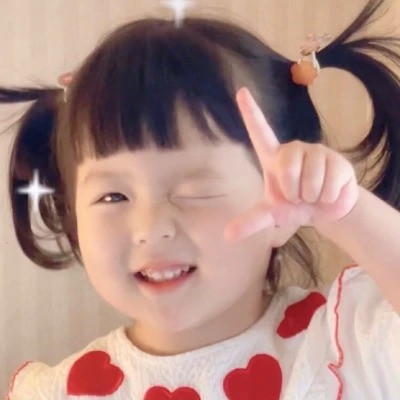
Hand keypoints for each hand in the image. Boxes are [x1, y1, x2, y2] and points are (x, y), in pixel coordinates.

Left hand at [224, 87, 359, 242]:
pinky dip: (327, 197)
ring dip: (311, 196)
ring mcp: (317, 152)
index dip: (251, 112)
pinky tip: (329, 191)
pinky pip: (329, 183)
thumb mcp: (271, 214)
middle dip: (293, 192)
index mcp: (274, 158)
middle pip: (287, 170)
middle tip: (299, 194)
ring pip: (310, 179)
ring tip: (314, 193)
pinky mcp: (337, 160)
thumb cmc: (294, 206)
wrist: (326, 210)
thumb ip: (251, 222)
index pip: (260, 132)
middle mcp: (294, 149)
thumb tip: (228, 236)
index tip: (241, 91)